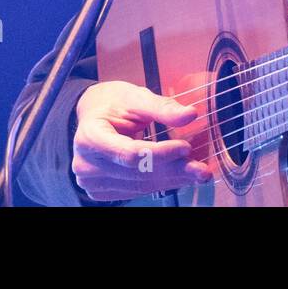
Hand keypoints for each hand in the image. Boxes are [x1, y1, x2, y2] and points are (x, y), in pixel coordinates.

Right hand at [71, 81, 211, 201]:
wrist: (93, 117)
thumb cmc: (112, 103)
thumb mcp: (136, 97)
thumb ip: (162, 107)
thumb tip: (190, 114)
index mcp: (90, 136)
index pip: (130, 153)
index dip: (160, 153)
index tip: (185, 147)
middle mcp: (86, 164)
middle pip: (138, 173)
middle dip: (173, 170)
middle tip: (201, 168)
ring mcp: (92, 182)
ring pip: (140, 185)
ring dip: (172, 180)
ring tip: (196, 171)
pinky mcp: (102, 191)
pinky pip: (137, 190)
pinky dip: (161, 183)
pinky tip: (179, 175)